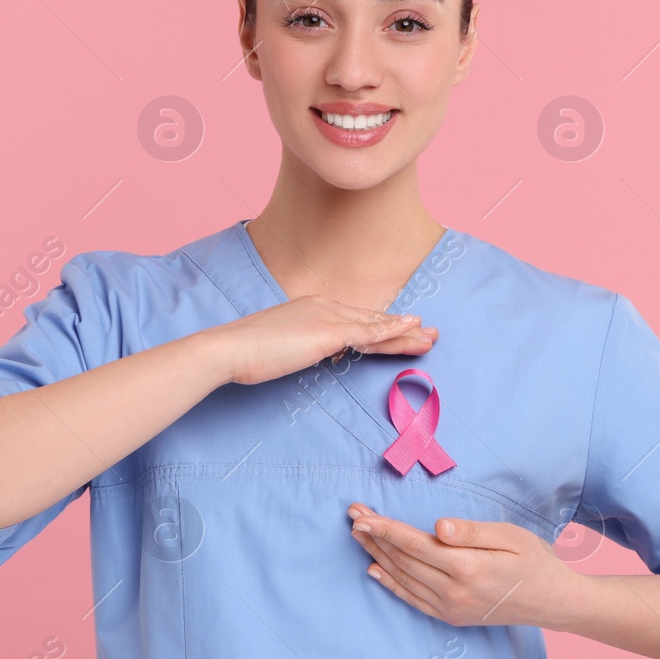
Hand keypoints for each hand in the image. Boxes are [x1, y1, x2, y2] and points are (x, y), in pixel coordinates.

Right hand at [206, 295, 437, 385]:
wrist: (228, 349)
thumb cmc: (247, 352)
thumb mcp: (282, 345)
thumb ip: (303, 345)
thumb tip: (319, 352)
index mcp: (312, 307)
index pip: (355, 319)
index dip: (380, 326)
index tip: (401, 331)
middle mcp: (323, 306)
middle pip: (371, 320)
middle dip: (401, 328)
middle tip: (428, 333)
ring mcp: (327, 317)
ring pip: (375, 326)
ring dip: (405, 333)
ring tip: (430, 338)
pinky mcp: (328, 332)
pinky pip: (368, 334)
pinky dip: (392, 332)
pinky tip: (411, 332)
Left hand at [345, 502, 575, 628]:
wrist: (553, 602)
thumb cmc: (534, 560)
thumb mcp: (509, 536)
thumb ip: (471, 532)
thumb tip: (438, 526)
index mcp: (468, 567)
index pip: (415, 544)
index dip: (385, 528)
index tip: (362, 515)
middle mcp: (454, 592)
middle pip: (403, 560)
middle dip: (375, 536)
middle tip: (353, 516)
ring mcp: (451, 608)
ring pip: (404, 578)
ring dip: (378, 555)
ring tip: (358, 536)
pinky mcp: (451, 616)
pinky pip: (413, 599)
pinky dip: (391, 583)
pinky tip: (375, 569)